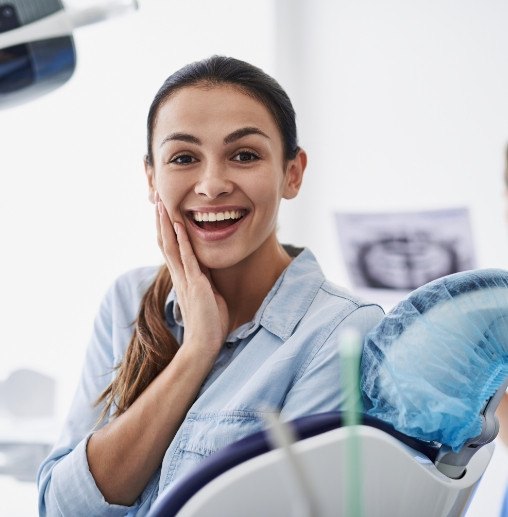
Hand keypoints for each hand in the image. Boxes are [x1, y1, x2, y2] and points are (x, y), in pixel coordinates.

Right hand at [155, 194, 228, 359]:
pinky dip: (182, 240)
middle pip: (165, 243)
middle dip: (161, 222)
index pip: (171, 249)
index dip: (166, 231)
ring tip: (161, 206)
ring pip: (171, 246)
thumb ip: (204, 280)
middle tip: (157, 201)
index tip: (164, 213)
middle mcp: (180, 276)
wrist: (204, 345)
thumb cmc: (208, 323)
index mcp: (183, 278)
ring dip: (166, 225)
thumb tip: (206, 268)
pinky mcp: (195, 284)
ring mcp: (186, 279)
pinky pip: (187, 258)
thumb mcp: (207, 295)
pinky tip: (178, 225)